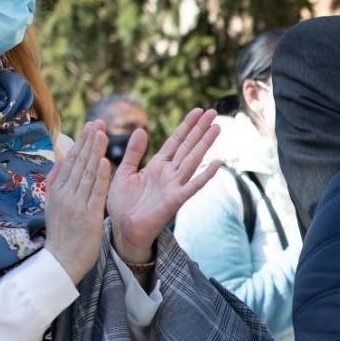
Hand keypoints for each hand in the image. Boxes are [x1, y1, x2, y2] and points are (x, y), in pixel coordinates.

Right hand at [44, 122, 111, 283]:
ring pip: (87, 174)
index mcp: (57, 191)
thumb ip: (56, 181)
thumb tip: (59, 158)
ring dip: (95, 152)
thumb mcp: (53, 205)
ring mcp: (76, 205)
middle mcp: (65, 195)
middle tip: (98, 121)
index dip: (81, 143)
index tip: (90, 125)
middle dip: (89, 141)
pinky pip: (95, 193)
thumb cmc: (61, 235)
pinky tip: (105, 161)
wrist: (61, 262)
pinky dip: (100, 177)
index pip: (70, 161)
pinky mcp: (88, 216)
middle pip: (78, 163)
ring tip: (102, 133)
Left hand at [108, 108, 224, 262]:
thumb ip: (134, 152)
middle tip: (213, 112)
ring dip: (205, 144)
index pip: (175, 141)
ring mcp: (174, 186)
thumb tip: (141, 129)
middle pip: (187, 146)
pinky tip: (218, 163)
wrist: (122, 230)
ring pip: (192, 160)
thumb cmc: (122, 204)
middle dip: (200, 129)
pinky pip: (193, 186)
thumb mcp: (124, 172)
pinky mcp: (175, 201)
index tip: (198, 110)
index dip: (186, 125)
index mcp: (157, 165)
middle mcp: (169, 173)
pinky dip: (205, 175)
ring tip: (217, 128)